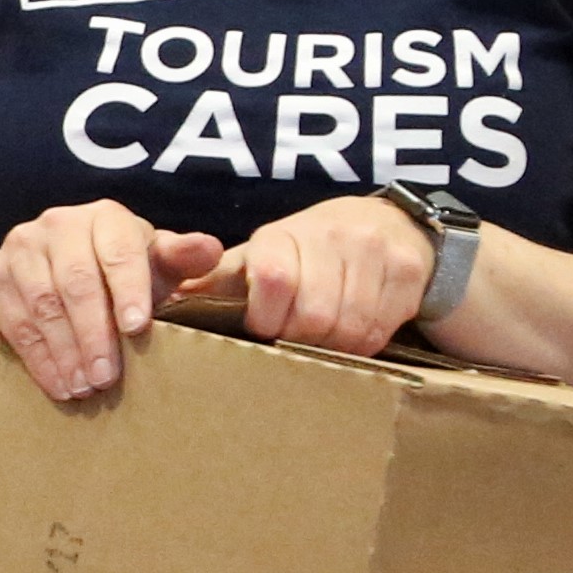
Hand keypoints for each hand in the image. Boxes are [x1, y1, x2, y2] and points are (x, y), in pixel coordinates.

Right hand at [0, 200, 225, 402]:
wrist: (48, 269)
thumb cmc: (116, 273)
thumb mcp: (152, 264)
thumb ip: (181, 259)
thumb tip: (209, 248)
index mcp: (105, 217)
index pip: (118, 251)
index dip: (128, 290)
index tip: (136, 329)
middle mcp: (58, 224)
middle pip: (76, 282)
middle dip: (94, 334)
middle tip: (107, 377)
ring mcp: (19, 249)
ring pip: (43, 305)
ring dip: (65, 352)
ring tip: (85, 388)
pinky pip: (15, 323)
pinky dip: (38, 359)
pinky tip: (59, 384)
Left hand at [216, 194, 439, 358]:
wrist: (387, 225)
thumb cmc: (308, 251)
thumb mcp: (260, 256)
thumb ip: (217, 278)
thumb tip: (165, 300)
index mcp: (283, 234)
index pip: (273, 280)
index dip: (267, 319)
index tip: (265, 326)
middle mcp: (332, 234)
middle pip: (314, 317)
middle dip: (302, 340)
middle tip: (298, 338)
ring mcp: (375, 250)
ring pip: (350, 329)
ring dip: (334, 346)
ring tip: (325, 337)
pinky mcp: (407, 270)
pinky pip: (382, 330)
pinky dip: (365, 343)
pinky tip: (355, 330)